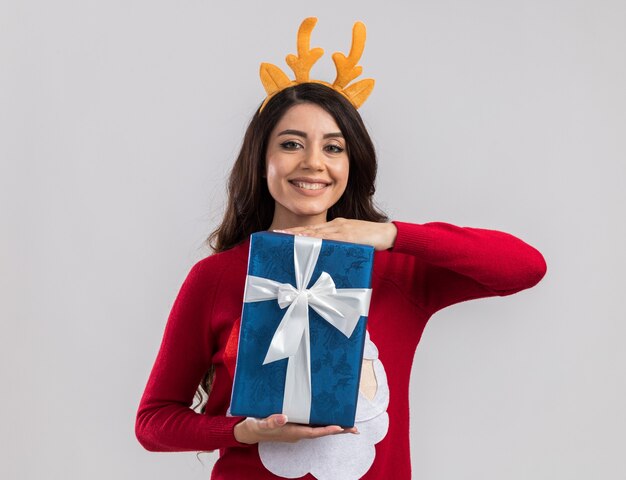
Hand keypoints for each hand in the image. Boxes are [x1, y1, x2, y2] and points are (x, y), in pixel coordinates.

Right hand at [234, 414, 357, 443]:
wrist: (248, 431)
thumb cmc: (255, 425)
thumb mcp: (260, 423)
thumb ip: (271, 421)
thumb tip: (284, 418)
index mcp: (292, 432)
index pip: (314, 431)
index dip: (327, 430)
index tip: (341, 427)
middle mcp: (298, 432)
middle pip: (321, 431)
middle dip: (338, 430)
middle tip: (355, 429)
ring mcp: (297, 429)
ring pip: (319, 428)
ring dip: (333, 427)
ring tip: (348, 424)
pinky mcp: (295, 425)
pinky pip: (313, 424)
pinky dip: (323, 422)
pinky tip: (329, 417)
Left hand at [276, 218, 396, 250]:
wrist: (388, 234)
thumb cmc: (370, 240)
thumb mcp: (351, 242)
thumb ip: (338, 245)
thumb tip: (326, 256)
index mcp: (335, 226)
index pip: (312, 228)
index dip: (296, 231)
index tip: (281, 234)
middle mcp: (335, 225)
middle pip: (309, 228)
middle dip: (292, 232)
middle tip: (275, 235)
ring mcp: (341, 229)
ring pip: (316, 231)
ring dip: (299, 235)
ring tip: (284, 238)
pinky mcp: (348, 234)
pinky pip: (329, 237)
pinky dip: (316, 238)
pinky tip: (306, 240)